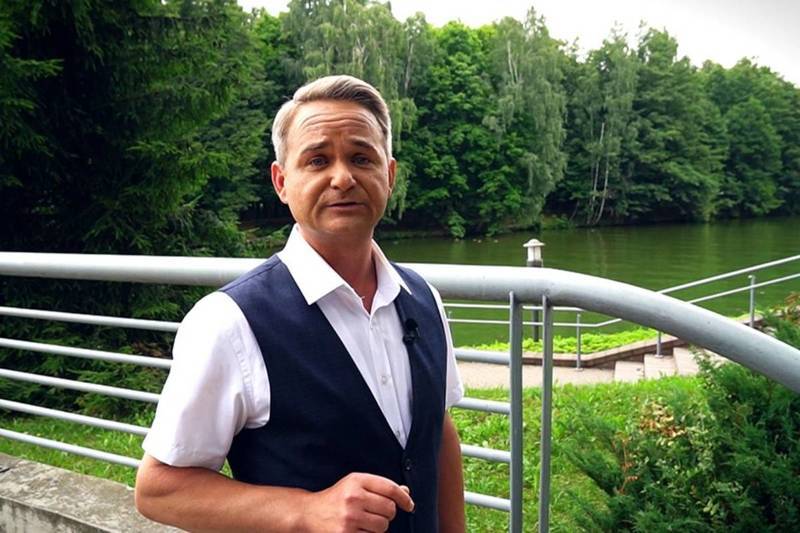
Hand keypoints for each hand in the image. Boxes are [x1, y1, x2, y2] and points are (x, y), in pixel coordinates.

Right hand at [299, 472, 414, 531]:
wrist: (308, 513)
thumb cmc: (336, 498)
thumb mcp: (355, 485)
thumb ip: (380, 487)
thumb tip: (406, 493)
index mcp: (357, 481)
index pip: (390, 488)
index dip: (404, 498)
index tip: (409, 505)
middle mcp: (353, 497)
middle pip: (389, 509)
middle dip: (388, 513)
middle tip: (376, 513)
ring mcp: (349, 517)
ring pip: (382, 526)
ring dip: (378, 527)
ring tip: (365, 522)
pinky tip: (358, 530)